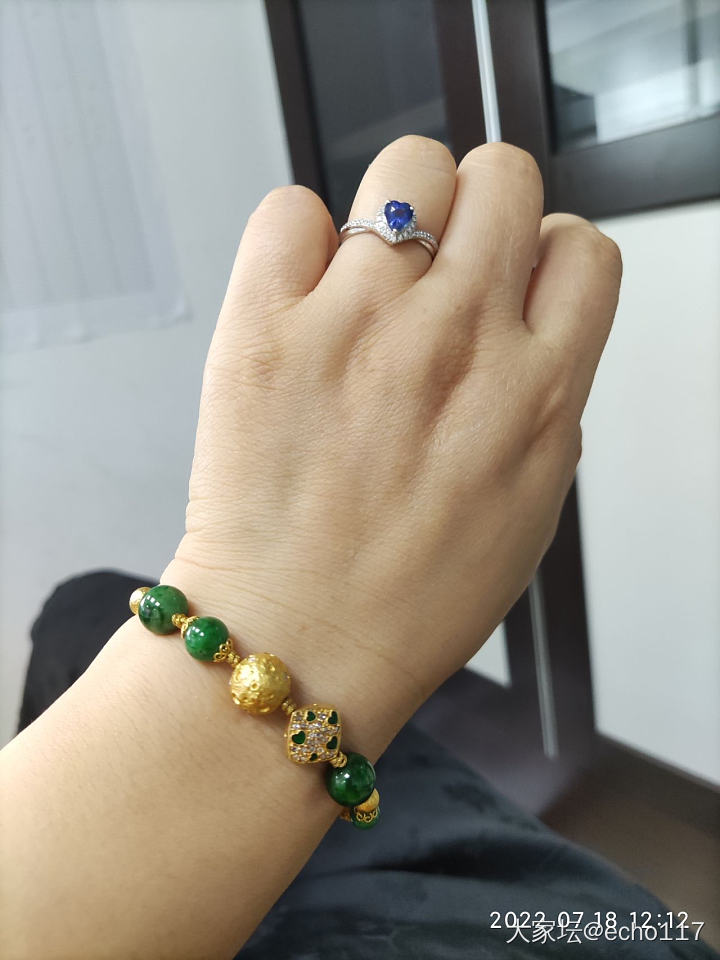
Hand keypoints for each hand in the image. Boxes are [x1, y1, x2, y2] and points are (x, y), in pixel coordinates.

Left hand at [164, 136, 620, 742]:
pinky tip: (305, 292)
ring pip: (407, 170)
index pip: (583, 247)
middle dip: (483, 210)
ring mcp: (358, 327)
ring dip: (399, 209)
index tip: (514, 285)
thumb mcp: (531, 505)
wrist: (301, 639)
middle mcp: (457, 343)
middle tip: (445, 263)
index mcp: (535, 391)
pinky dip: (299, 237)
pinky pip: (291, 211)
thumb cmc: (414, 594)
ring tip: (370, 272)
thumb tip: (533, 323)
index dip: (549, 257)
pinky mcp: (267, 330)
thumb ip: (546, 399)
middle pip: (502, 177)